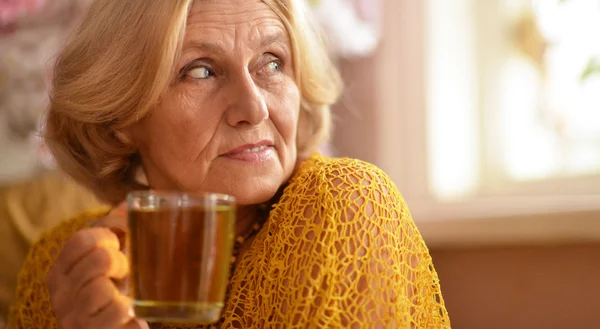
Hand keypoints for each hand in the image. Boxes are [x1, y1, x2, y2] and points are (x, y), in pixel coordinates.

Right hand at [47, 204, 148, 328]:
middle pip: (99, 258)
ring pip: (103, 285)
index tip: (119, 243)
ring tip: (126, 294)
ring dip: (125, 286)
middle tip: (125, 272)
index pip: (80, 239)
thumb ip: (116, 232)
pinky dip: (130, 309)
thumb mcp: (110, 264)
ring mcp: (74, 318)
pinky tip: (130, 313)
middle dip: (121, 261)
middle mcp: (61, 295)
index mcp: (61, 272)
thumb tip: (128, 204)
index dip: (108, 235)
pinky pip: (117, 309)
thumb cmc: (112, 297)